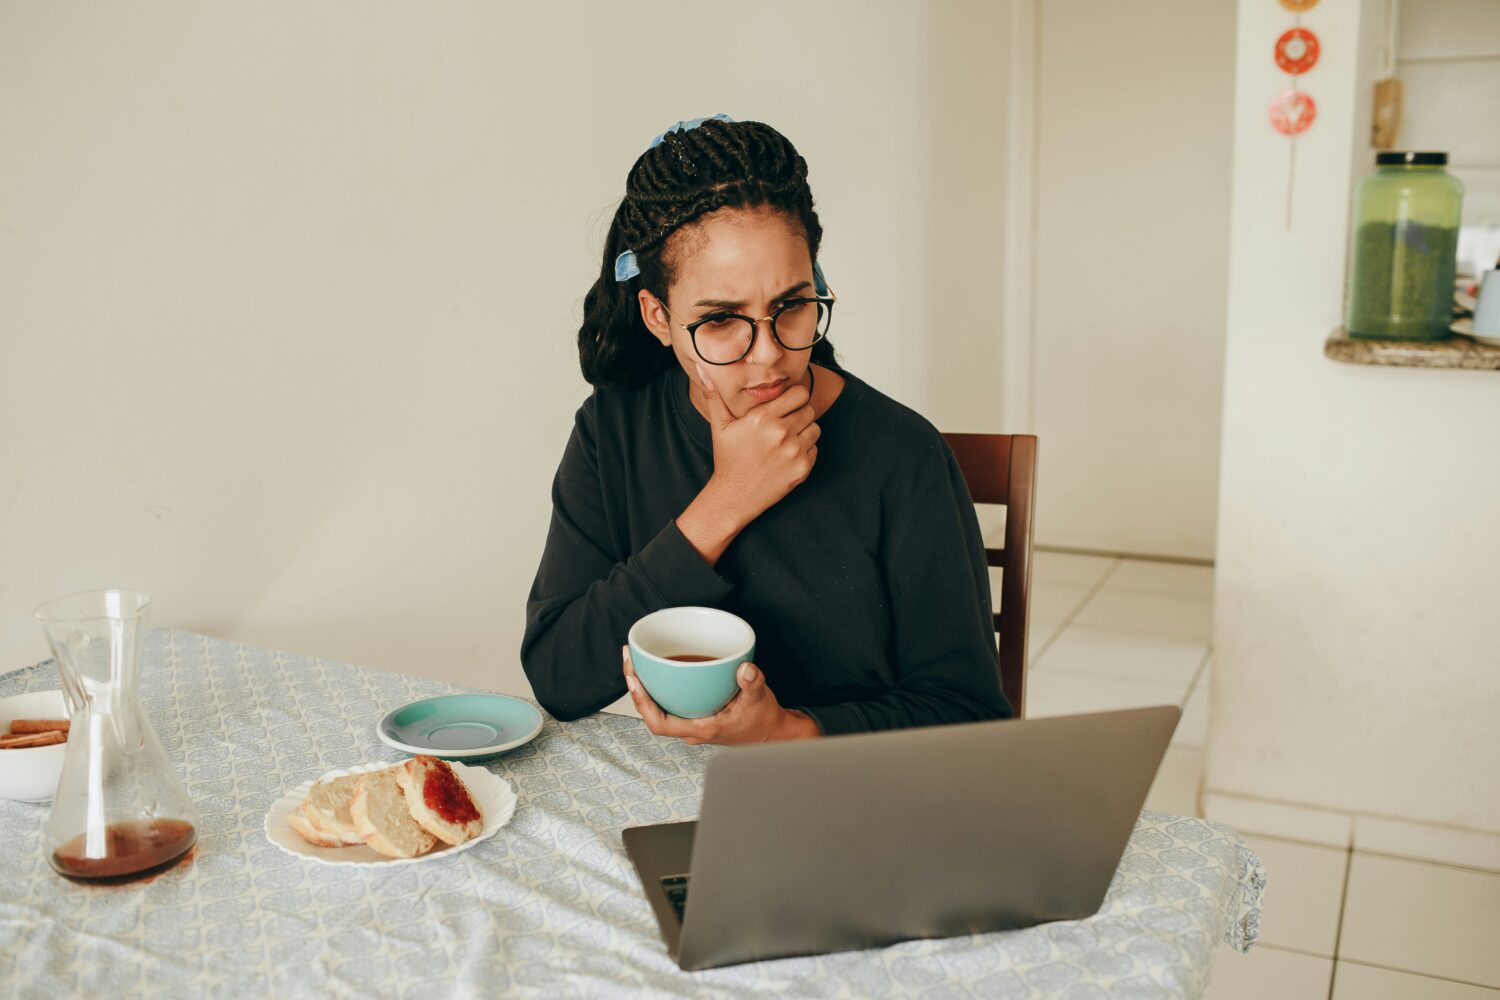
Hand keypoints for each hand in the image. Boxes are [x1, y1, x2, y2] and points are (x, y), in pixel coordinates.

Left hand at [622, 646, 820, 744]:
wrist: (772, 733)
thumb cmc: (763, 720)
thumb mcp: (760, 699)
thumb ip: (752, 683)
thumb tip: (744, 668)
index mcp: (701, 730)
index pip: (660, 724)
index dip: (642, 703)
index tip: (634, 679)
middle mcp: (692, 730)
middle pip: (652, 713)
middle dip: (637, 687)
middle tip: (630, 659)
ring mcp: (692, 724)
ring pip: (660, 709)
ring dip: (646, 687)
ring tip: (636, 661)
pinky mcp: (696, 716)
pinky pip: (670, 704)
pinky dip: (660, 688)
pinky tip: (657, 669)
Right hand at [694, 363, 819, 528]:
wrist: (734, 496)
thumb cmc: (728, 458)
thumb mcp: (720, 426)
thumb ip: (715, 395)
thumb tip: (702, 367)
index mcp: (763, 417)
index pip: (799, 393)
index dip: (795, 397)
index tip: (787, 404)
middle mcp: (780, 433)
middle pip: (809, 409)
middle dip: (799, 414)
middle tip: (785, 424)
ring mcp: (793, 452)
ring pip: (815, 428)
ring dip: (804, 432)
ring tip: (786, 440)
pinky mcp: (802, 469)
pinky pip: (815, 449)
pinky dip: (805, 451)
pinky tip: (787, 456)